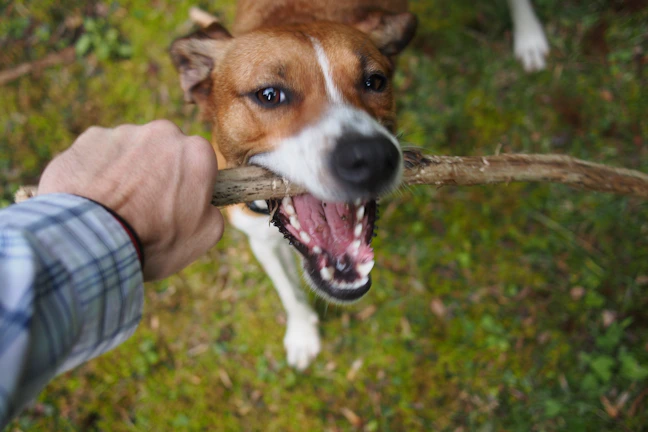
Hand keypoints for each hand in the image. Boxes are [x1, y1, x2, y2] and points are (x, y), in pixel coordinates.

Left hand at [38, 120, 224, 279]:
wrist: (94, 240)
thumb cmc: (154, 239)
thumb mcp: (204, 236)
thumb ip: (212, 210)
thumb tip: (205, 204)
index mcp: (197, 153)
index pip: (201, 162)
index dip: (191, 185)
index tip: (179, 204)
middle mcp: (164, 133)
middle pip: (167, 150)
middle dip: (160, 171)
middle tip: (147, 206)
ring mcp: (125, 133)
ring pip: (133, 150)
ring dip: (128, 171)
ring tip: (116, 206)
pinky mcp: (91, 137)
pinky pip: (101, 152)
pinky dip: (99, 171)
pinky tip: (94, 197)